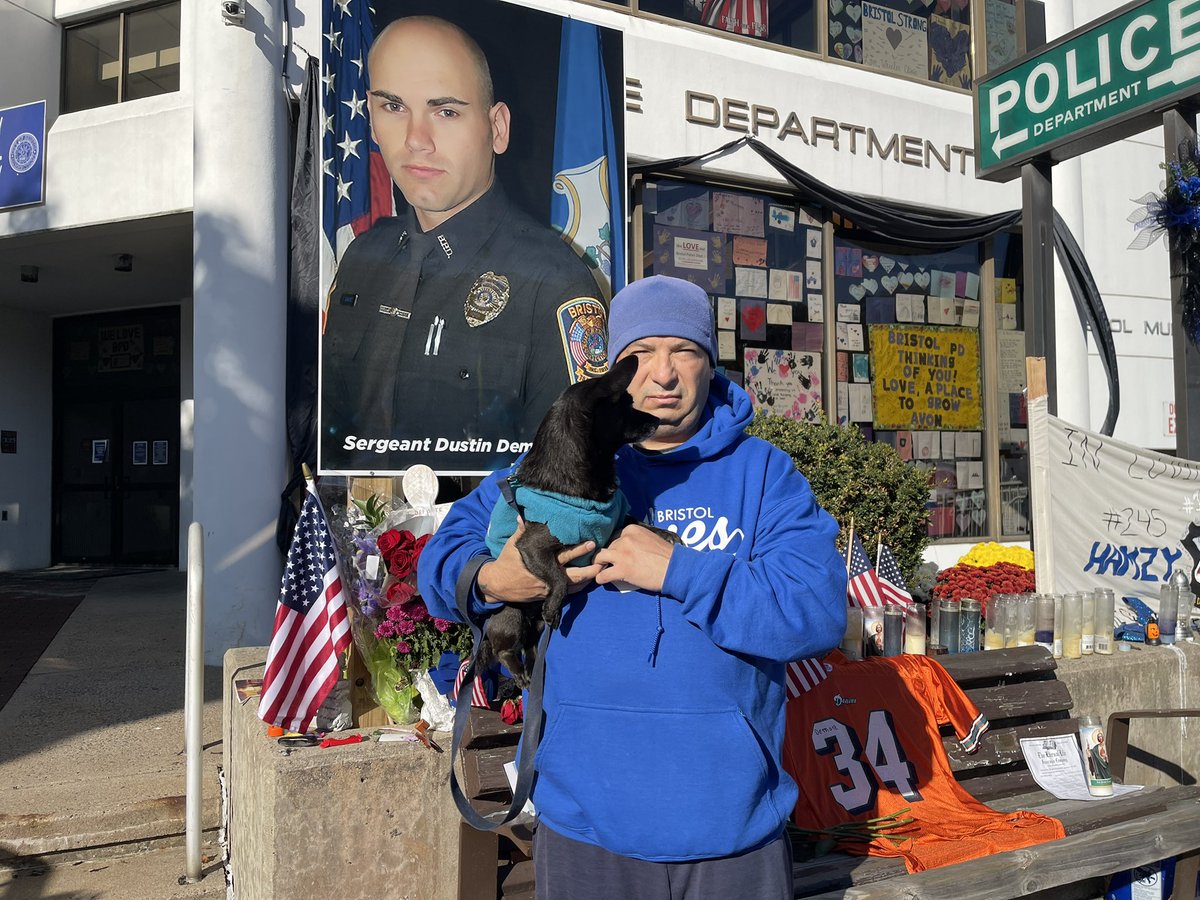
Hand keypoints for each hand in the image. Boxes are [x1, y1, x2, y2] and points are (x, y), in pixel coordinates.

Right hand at [477, 519, 601, 603]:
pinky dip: (577, 588)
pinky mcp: (547, 595)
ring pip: (573, 586)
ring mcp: (549, 588)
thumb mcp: (512, 545)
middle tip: (603, 561)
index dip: (578, 550)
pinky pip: (566, 593)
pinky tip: (586, 583)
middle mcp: (548, 576)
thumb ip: (521, 531)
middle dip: (590, 569)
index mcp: (542, 562)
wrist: (497, 586)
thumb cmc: (506, 563)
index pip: (564, 555)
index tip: (591, 543)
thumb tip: (522, 516)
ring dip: (587, 580)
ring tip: (600, 572)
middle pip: (574, 574)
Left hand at [594, 524, 675, 592]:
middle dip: (609, 556)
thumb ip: (636, 539)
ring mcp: (622, 554)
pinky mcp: (622, 570)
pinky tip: (603, 580)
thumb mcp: (649, 538)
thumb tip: (625, 546)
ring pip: (599, 558)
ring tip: (602, 570)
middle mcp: (624, 539)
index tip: (617, 554)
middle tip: (610, 564)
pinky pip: (602, 575)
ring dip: (599, 564)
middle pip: (607, 547)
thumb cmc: (666, 556)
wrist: (674, 569)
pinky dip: (601, 578)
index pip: (614, 536)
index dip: (615, 547)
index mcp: (631, 529)